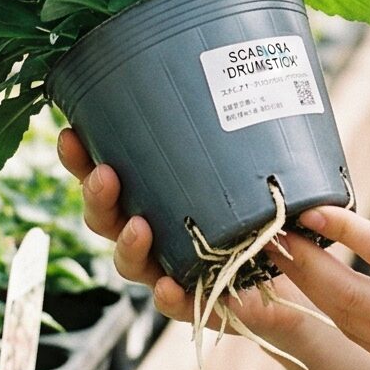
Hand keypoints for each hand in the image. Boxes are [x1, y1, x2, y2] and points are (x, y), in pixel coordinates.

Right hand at [56, 127, 333, 358]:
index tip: (69, 133)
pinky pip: (176, 304)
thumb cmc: (271, 201)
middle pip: (106, 218)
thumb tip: (245, 65)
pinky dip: (170, 297)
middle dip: (97, 196)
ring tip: (139, 227)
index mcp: (153, 193)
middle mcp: (153, 231)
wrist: (300, 264)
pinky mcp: (200, 300)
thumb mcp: (258, 157)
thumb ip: (247, 124)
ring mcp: (170, 268)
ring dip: (127, 244)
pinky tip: (170, 286)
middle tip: (106, 174)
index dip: (80, 159)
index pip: (105, 174)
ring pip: (130, 262)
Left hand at [266, 199, 369, 369]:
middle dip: (304, 266)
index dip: (344, 230)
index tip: (311, 209)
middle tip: (272, 235)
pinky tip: (316, 289)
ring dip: (309, 291)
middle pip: (349, 297)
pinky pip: (362, 340)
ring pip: (347, 323)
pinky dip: (333, 313)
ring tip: (282, 258)